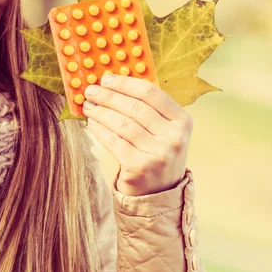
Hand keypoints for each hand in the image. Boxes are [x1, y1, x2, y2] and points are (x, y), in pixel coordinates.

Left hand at [83, 74, 192, 196]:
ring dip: (101, 112)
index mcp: (182, 121)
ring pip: (123, 124)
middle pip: (135, 108)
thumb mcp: (163, 130)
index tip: (107, 78)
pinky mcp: (140, 167)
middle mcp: (174, 137)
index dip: (126, 83)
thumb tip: (113, 84)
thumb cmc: (156, 153)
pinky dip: (100, 130)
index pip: (152, 94)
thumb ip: (147, 108)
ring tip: (89, 105)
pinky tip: (92, 123)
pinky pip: (114, 142)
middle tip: (91, 90)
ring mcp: (158, 154)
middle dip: (109, 96)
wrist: (160, 192)